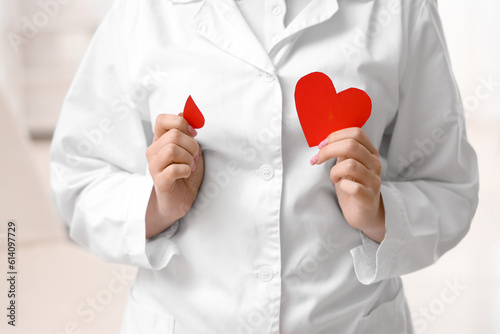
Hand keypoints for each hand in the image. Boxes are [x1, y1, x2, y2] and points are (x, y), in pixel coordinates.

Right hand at [145, 113, 204, 238]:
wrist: (180, 201)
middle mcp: (153, 151)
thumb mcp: (190, 149)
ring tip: (190, 166)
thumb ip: (187, 132)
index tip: (193, 134)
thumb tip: (186, 111)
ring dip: (188, 158)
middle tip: (194, 157)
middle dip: (191, 146)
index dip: (180, 122)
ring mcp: (154, 166)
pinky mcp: (159, 181)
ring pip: (172, 149)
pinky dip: (186, 170)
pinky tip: (186, 174)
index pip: (162, 119)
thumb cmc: (185, 174)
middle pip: (173, 135)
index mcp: (160, 141)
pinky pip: (174, 168)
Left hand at [310, 128, 384, 242]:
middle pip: (351, 145)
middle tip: (317, 159)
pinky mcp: (369, 197)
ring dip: (334, 171)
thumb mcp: (347, 165)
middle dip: (328, 150)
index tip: (321, 146)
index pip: (356, 133)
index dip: (335, 136)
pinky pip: (353, 187)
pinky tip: (342, 187)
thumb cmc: (353, 186)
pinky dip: (342, 185)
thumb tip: (324, 142)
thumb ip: (341, 152)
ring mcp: (374, 180)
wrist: (364, 214)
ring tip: (334, 178)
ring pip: (350, 165)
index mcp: (370, 152)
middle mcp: (375, 164)